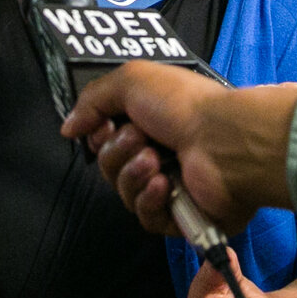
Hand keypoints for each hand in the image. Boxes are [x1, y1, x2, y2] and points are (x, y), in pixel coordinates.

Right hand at [60, 64, 296, 234]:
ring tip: (155, 162)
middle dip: (116, 153)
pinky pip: (146, 218)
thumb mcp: (132, 80)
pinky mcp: (182, 216)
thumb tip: (69, 127)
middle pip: (110, 166)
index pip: (105, 138)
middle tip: (139, 139)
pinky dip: (149, 200)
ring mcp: (172, 186)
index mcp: (151, 121)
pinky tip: (163, 185)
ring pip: (124, 193)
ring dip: (132, 175)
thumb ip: (92, 99)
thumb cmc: (185, 105)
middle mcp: (160, 152)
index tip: (105, 127)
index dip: (99, 135)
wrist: (227, 141)